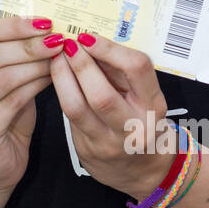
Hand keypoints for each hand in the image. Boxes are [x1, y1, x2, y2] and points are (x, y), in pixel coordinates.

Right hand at [0, 17, 63, 195]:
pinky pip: (11, 102)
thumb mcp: (4, 84)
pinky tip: (52, 80)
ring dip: (34, 65)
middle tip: (56, 39)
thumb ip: (14, 58)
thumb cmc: (2, 121)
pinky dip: (35, 87)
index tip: (44, 21)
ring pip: (0, 78)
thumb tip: (46, 27)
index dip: (13, 25)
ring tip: (58, 58)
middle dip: (27, 44)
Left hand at [48, 34, 173, 200]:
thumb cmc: (142, 122)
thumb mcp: (144, 96)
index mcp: (153, 106)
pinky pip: (67, 118)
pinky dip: (59, 93)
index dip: (109, 49)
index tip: (89, 37)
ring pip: (76, 108)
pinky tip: (55, 78)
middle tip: (66, 44)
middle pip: (101, 94)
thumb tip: (91, 41)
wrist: (141, 170)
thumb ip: (121, 73)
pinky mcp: (87, 151)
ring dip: (61, 77)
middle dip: (80, 65)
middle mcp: (133, 128)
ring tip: (55, 58)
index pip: (136, 69)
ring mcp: (108, 144)